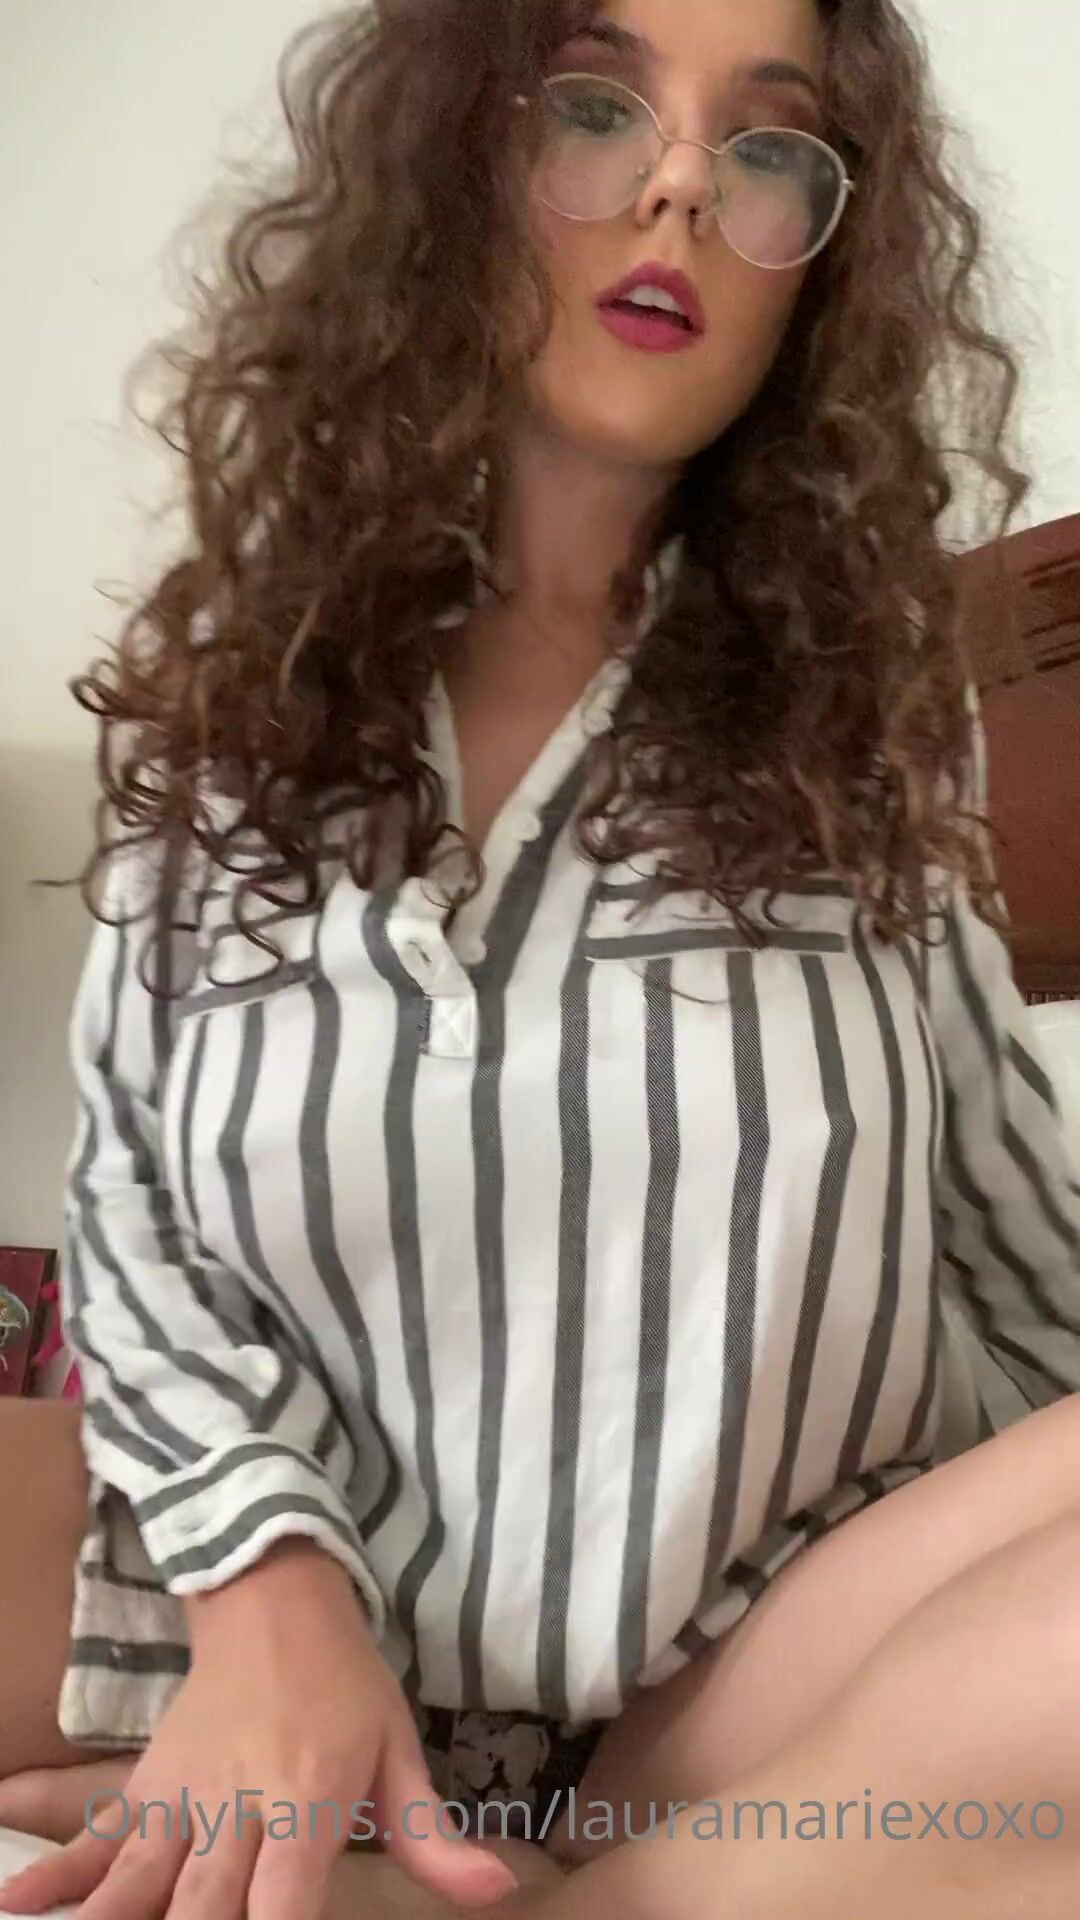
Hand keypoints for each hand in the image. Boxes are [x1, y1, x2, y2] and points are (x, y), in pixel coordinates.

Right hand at [0, 1540, 515, 1919]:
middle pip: (201, 1910)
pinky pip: (98, 1839)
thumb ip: (433, 1836)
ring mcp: (182, 1796)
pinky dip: (57, 1877)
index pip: (282, 1905)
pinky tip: (18, 1904)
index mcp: (306, 1800)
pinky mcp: (145, 1785)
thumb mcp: (399, 1751)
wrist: (272, 1598)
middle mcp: (237, 1805)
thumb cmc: (345, 1685)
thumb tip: (500, 1891)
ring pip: (138, 1882)